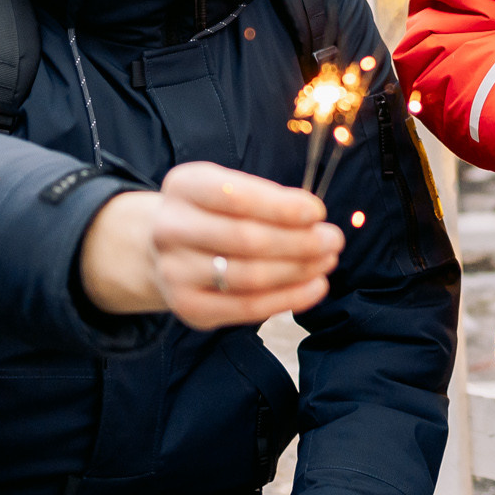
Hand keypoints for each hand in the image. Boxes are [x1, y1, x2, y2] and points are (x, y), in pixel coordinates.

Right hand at [78, 162, 342, 328]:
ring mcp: (174, 272)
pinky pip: (246, 308)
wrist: (162, 249)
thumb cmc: (213, 213)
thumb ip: (268, 198)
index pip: (235, 197)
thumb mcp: (231, 188)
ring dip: (299, 270)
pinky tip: (315, 287)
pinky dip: (289, 298)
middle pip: (245, 240)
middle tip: (333, 240)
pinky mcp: (187, 307)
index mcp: (184, 186)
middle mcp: (170, 228)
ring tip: (327, 261)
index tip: (317, 212)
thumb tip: (313, 217)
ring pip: (249, 277)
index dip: (281, 207)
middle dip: (299, 241)